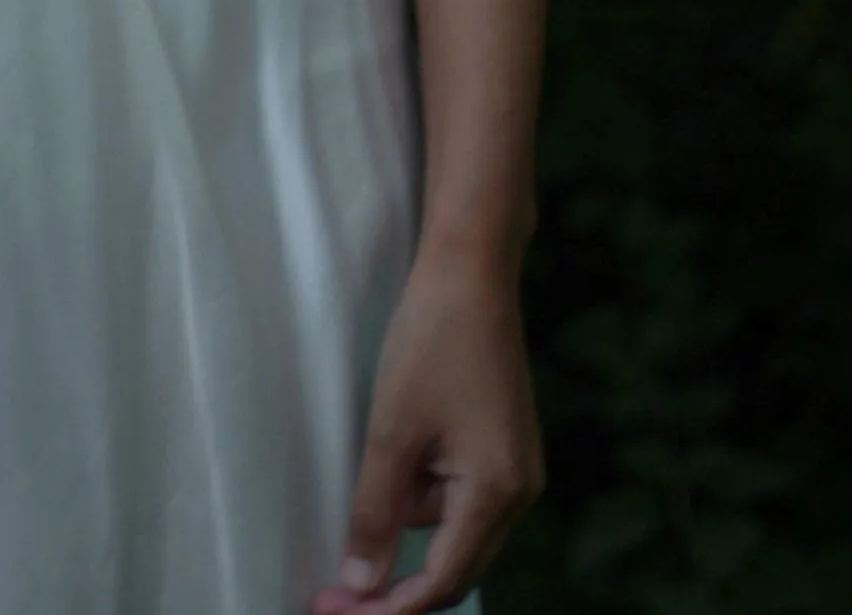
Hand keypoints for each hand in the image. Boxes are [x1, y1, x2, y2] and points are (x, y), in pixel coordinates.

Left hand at [311, 251, 543, 614]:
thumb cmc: (431, 342)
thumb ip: (375, 512)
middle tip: (332, 589)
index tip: (335, 613)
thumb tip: (361, 584)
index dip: (388, 610)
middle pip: (453, 565)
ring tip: (374, 453)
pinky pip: (457, 492)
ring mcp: (516, 468)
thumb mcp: (391, 430)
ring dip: (403, 516)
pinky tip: (396, 449)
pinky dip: (419, 487)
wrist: (470, 271)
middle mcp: (519, 491)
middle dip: (393, 582)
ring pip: (449, 525)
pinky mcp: (503, 446)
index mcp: (497, 493)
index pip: (441, 582)